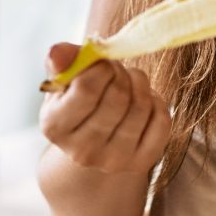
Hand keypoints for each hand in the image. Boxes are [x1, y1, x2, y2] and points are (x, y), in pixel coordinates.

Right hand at [38, 43, 171, 174]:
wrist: (93, 142)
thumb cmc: (77, 102)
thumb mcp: (64, 81)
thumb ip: (63, 62)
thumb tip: (57, 52)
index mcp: (54, 127)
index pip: (86, 88)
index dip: (101, 66)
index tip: (101, 63)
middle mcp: (81, 151)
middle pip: (118, 96)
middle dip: (121, 73)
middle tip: (116, 71)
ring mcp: (113, 161)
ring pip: (142, 106)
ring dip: (140, 83)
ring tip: (130, 82)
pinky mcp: (141, 163)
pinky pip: (161, 121)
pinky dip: (157, 102)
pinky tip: (143, 102)